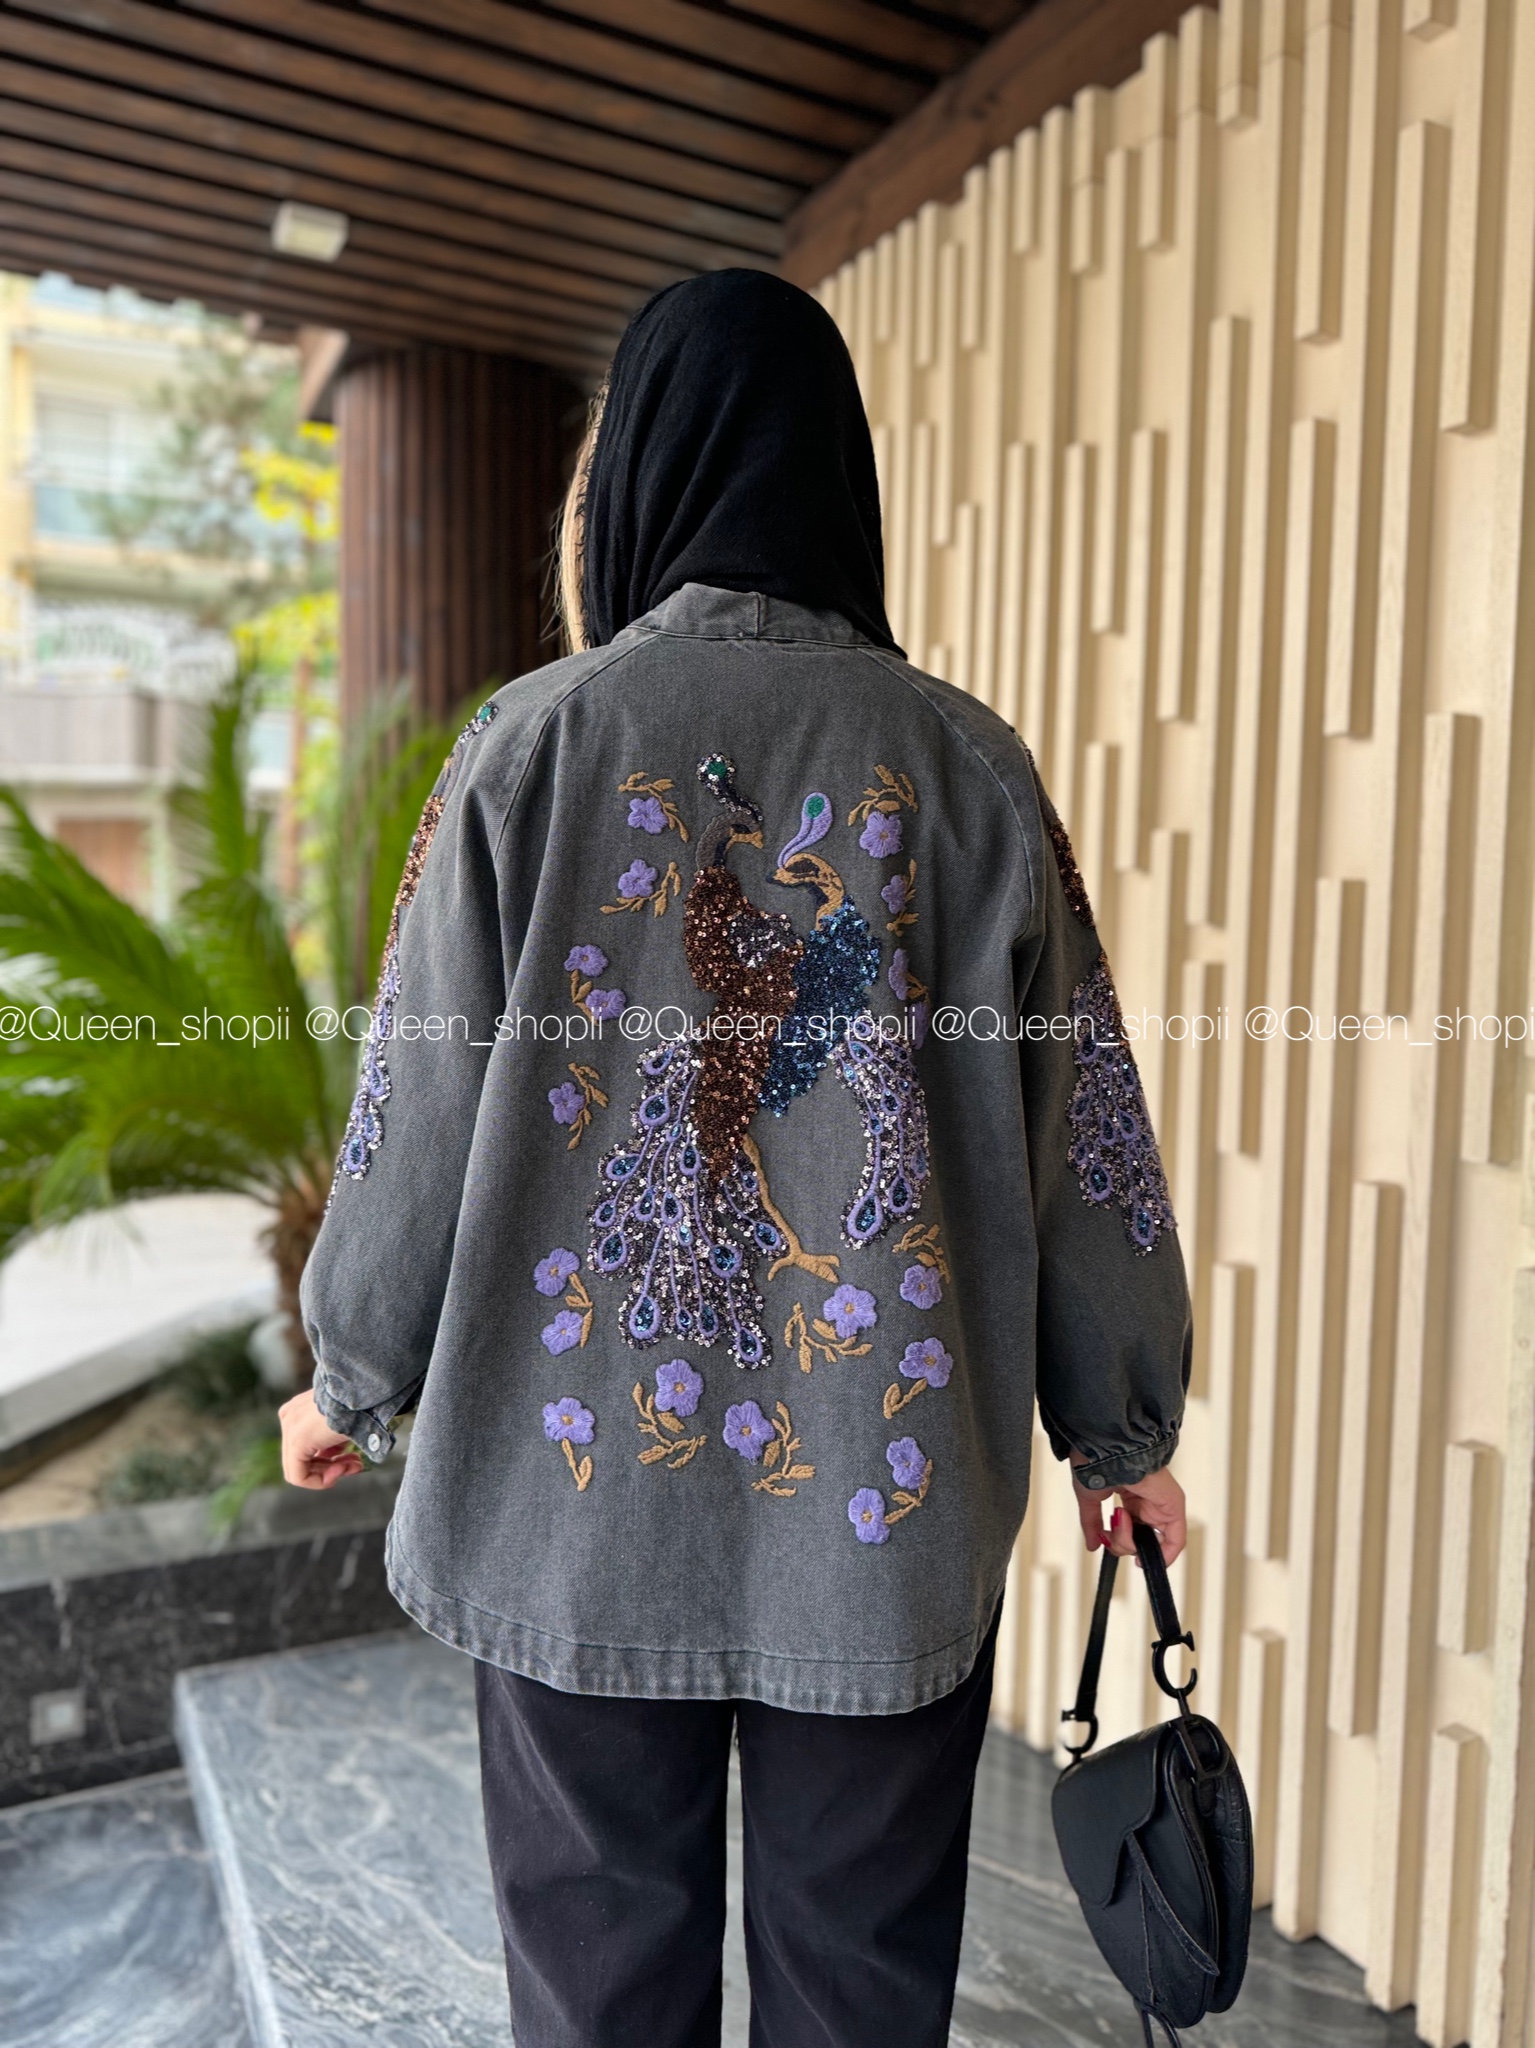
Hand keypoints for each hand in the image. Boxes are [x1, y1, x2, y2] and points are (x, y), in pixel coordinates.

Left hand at [279, 1387, 364, 1488]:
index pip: (305, 1445)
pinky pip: (299, 1476)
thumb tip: (335, 1462)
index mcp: (298, 1408)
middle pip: (303, 1458)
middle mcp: (289, 1417)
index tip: (354, 1458)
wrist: (364, 1391)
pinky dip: (321, 1480)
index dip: (331, 1458)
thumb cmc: (361, 1401)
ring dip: (331, 1473)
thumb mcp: (342, 1418)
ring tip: (354, 1466)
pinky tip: (342, 1471)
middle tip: (356, 1465)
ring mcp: (290, 1429)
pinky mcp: (297, 1443)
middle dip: (332, 1466)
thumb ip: (331, 1439)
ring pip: (300, 1470)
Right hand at [1071, 1455, 1186, 1565]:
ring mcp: (1161, 1503)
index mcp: (1132, 1496)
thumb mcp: (1090, 1500)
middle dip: (1122, 1543)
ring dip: (1130, 1542)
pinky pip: (1176, 1540)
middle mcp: (1148, 1501)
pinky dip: (1163, 1553)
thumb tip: (1092, 1544)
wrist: (1103, 1448)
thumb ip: (1092, 1524)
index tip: (1110, 1546)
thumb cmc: (1094, 1462)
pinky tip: (1140, 1553)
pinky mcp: (1173, 1504)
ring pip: (1153, 1542)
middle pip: (1141, 1539)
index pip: (1133, 1529)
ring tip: (1118, 1520)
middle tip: (1108, 1532)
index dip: (1123, 1542)